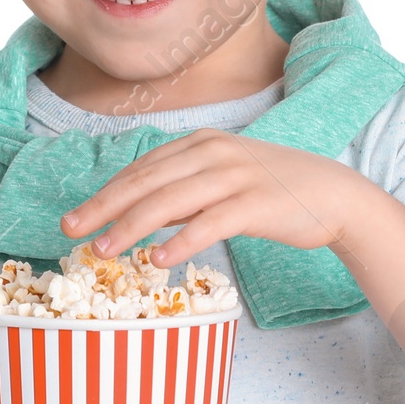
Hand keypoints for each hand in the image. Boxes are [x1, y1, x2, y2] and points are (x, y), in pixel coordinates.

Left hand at [60, 129, 368, 267]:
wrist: (334, 194)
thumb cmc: (273, 190)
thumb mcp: (222, 178)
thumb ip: (184, 189)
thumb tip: (140, 214)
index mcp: (200, 143)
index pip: (141, 169)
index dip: (105, 194)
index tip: (75, 218)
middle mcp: (213, 152)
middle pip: (146, 181)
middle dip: (104, 207)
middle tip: (70, 231)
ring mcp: (236, 176)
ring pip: (171, 201)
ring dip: (132, 226)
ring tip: (104, 249)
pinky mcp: (257, 203)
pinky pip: (211, 223)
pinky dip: (181, 241)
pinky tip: (158, 260)